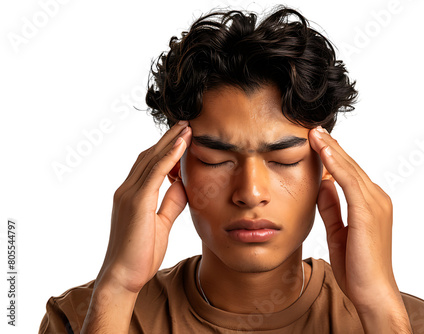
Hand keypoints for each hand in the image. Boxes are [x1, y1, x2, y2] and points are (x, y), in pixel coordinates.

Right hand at [96, 121, 191, 293]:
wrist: (123, 277)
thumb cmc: (141, 254)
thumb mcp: (162, 223)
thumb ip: (170, 203)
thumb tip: (183, 185)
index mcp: (132, 195)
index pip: (150, 164)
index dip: (166, 148)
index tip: (182, 136)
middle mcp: (127, 189)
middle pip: (150, 155)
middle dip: (169, 138)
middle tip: (186, 122)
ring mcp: (129, 194)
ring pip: (151, 159)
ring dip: (171, 141)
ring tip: (187, 127)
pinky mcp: (136, 202)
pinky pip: (154, 173)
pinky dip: (168, 157)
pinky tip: (181, 145)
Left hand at [309, 126, 410, 331]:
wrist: (372, 293)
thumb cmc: (357, 267)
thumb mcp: (338, 231)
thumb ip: (331, 207)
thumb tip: (321, 185)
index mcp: (371, 204)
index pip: (349, 173)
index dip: (333, 156)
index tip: (317, 141)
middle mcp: (377, 200)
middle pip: (350, 166)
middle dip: (331, 147)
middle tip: (315, 129)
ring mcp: (375, 205)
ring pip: (350, 170)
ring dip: (331, 150)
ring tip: (315, 133)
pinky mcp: (368, 213)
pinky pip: (349, 183)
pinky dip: (336, 166)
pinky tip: (323, 153)